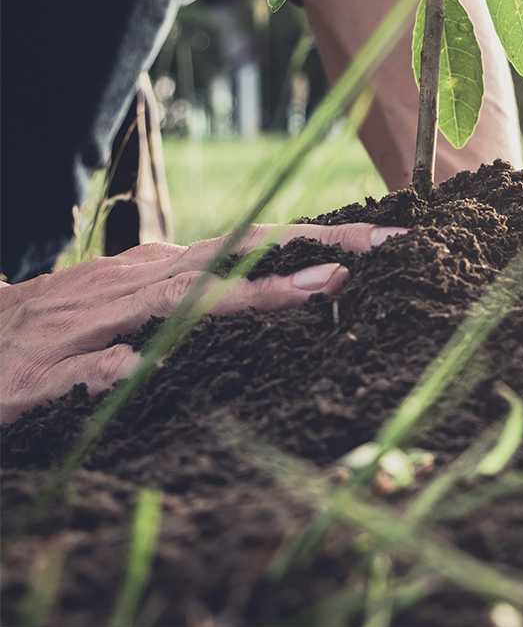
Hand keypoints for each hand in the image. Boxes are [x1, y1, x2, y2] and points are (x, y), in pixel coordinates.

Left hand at [0, 222, 403, 424]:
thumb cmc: (6, 365)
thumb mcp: (30, 388)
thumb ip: (79, 376)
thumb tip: (134, 369)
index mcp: (128, 300)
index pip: (214, 293)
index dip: (273, 291)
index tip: (330, 284)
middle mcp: (150, 268)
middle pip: (247, 244)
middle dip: (316, 242)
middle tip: (381, 241)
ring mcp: (153, 260)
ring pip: (240, 240)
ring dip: (303, 238)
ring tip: (363, 242)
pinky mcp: (153, 263)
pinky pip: (222, 249)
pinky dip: (271, 245)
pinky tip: (302, 252)